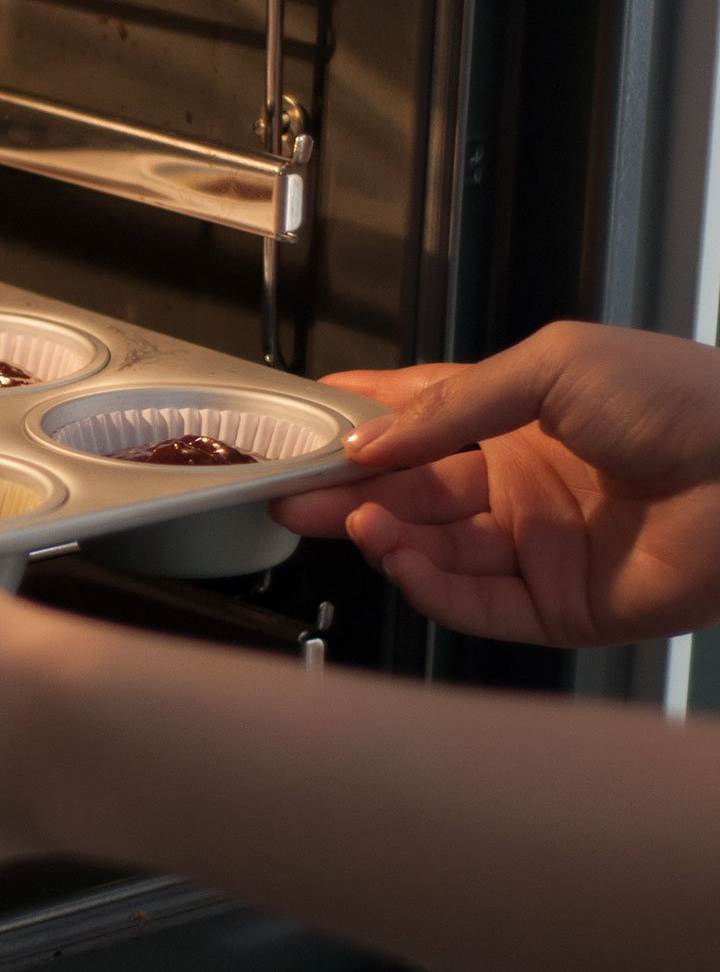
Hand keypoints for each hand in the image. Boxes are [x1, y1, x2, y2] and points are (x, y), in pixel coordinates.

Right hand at [273, 321, 719, 644]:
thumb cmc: (687, 402)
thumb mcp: (555, 364)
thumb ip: (454, 401)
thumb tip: (375, 437)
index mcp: (520, 418)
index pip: (418, 419)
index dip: (358, 424)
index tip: (301, 427)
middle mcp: (520, 484)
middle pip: (409, 492)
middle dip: (347, 490)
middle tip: (292, 491)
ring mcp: (534, 548)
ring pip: (430, 550)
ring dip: (383, 535)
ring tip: (351, 520)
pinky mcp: (553, 607)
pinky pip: (470, 604)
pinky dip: (427, 584)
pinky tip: (399, 557)